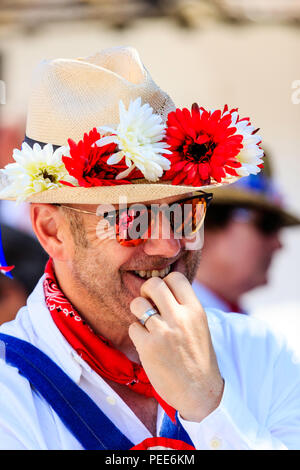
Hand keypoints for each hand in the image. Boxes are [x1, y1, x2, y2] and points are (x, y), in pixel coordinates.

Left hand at [128, 271, 223, 421]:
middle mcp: (179, 318)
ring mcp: (162, 332)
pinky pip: (132, 327)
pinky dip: (136, 333)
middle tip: (148, 301)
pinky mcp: (148, 347)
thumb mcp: (199, 325)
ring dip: (138, 310)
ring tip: (145, 322)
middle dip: (146, 290)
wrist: (199, 391)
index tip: (163, 294)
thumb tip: (161, 288)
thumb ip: (183, 307)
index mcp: (195, 310)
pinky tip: (146, 342)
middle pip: (154, 284)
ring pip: (138, 304)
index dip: (165, 282)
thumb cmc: (198, 357)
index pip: (175, 278)